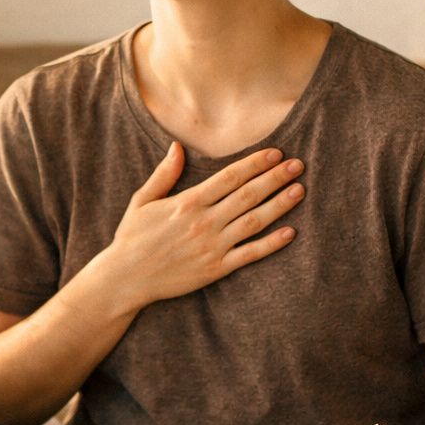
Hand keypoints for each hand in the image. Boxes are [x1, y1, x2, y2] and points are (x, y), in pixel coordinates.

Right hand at [104, 142, 305, 308]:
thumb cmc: (132, 238)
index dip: (255, 163)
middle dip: (275, 178)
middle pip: (248, 195)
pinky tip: (290, 232)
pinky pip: (249, 254)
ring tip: (299, 190)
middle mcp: (203, 222)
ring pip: (254, 221)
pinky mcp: (215, 269)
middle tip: (298, 165)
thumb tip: (177, 146)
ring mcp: (212, 246)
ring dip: (279, 204)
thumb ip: (164, 174)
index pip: (230, 177)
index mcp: (188, 202)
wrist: (125, 278)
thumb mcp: (142, 200)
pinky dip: (271, 243)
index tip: (276, 153)